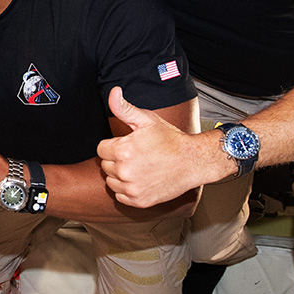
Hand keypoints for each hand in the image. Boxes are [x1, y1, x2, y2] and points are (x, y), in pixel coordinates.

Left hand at [97, 87, 209, 207]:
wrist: (192, 161)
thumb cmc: (170, 139)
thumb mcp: (147, 120)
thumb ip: (124, 108)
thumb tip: (113, 92)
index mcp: (122, 150)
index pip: (101, 149)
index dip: (113, 145)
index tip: (128, 144)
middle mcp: (124, 171)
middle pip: (105, 165)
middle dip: (116, 160)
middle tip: (136, 155)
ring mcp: (132, 188)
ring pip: (111, 182)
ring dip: (119, 176)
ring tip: (139, 167)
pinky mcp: (139, 201)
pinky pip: (120, 196)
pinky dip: (127, 190)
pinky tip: (141, 180)